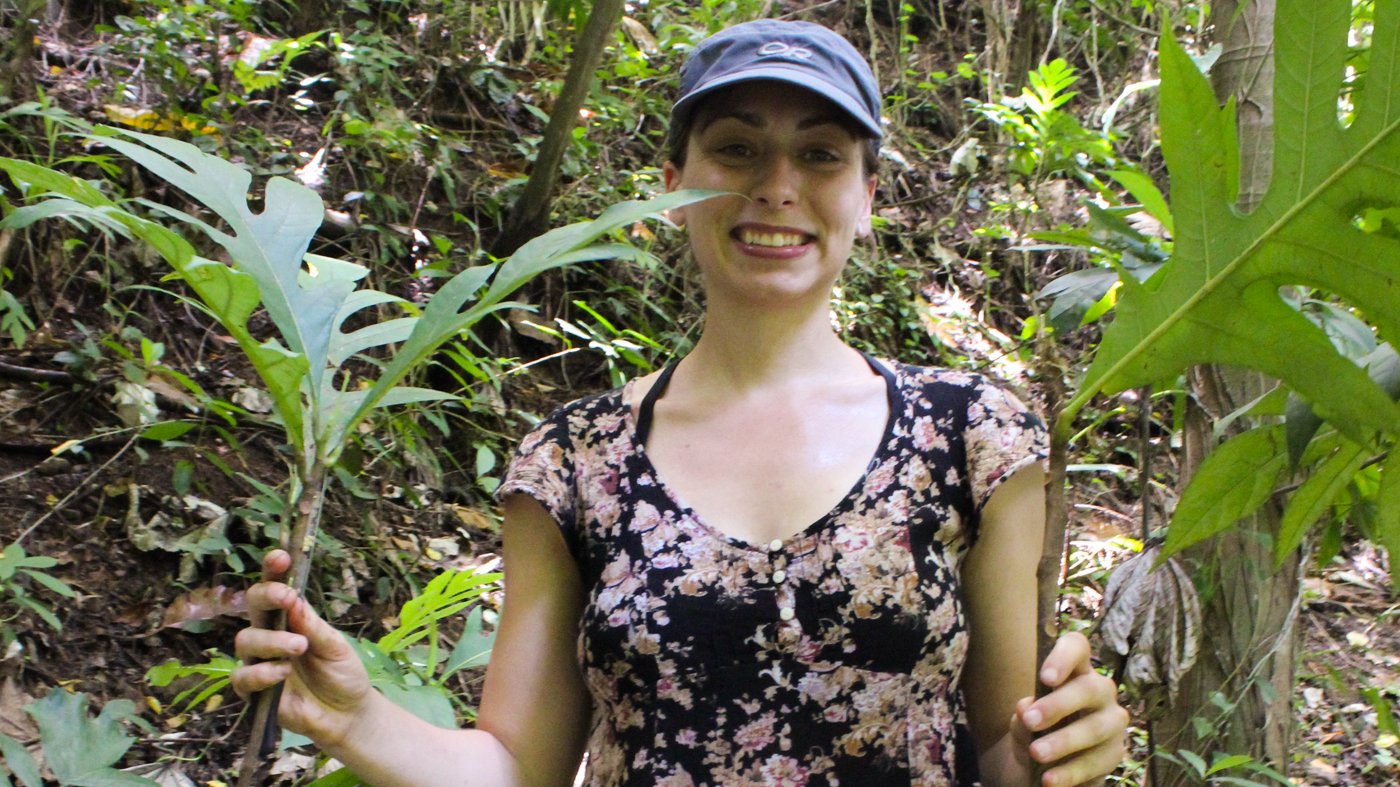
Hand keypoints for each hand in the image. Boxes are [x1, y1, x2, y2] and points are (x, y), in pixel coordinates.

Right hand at [231, 549, 371, 747]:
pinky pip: (243, 678)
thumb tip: (294, 600)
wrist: (347, 714)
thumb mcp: (336, 646)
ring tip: (298, 647)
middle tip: (287, 598)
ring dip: (271, 640)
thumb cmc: (342, 674)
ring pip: (245, 641)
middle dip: (266, 597)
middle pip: (252, 608)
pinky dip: (262, 673)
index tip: (280, 557)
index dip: (272, 572)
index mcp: (291, 620)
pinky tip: (284, 673)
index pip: (275, 591)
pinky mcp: (255, 692)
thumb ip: (314, 627)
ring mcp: (260, 663)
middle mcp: (270, 637)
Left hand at [1011, 632, 1128, 786]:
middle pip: (1089, 689)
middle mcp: (1100, 691)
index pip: (1077, 648)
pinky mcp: (1115, 754)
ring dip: (1064, 742)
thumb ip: (1023, 715)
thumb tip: (1025, 708)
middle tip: (1031, 721)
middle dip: (1058, 705)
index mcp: (1075, 671)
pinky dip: (1071, 772)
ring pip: (1095, 728)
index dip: (1063, 657)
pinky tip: (1049, 780)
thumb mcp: (1023, 722)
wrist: (1045, 766)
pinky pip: (1097, 762)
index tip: (1044, 677)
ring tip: (1036, 753)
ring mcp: (1112, 722)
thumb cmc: (1037, 730)